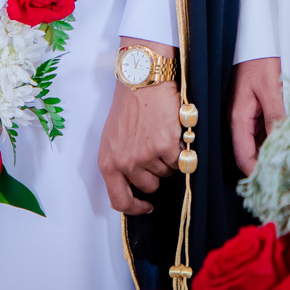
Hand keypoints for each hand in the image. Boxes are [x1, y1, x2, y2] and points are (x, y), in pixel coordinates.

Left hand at [99, 40, 184, 215]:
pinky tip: (173, 133)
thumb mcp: (113, 139)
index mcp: (108, 163)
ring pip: (167, 173)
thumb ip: (120, 163)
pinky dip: (181, 150)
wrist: (143, 81)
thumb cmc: (128, 106)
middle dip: (156, 172)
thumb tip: (135, 185)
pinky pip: (180, 161)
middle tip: (156, 150)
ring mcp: (146, 156)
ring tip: (162, 135)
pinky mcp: (166, 147)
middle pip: (149, 186)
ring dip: (169, 159)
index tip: (146, 206)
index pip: (120, 201)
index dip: (136, 208)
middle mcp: (126, 163)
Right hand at [230, 57, 283, 175]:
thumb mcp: (270, 89)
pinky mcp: (251, 112)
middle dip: (267, 165)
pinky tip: (289, 142)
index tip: (278, 182)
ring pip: (256, 145)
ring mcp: (244, 117)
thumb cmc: (258, 61)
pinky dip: (273, 140)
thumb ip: (276, 116)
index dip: (259, 173)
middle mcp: (238, 121)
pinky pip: (260, 133)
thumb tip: (282, 144)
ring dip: (271, 153)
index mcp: (237, 119)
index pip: (244, 157)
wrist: (251, 41)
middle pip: (249, 154)